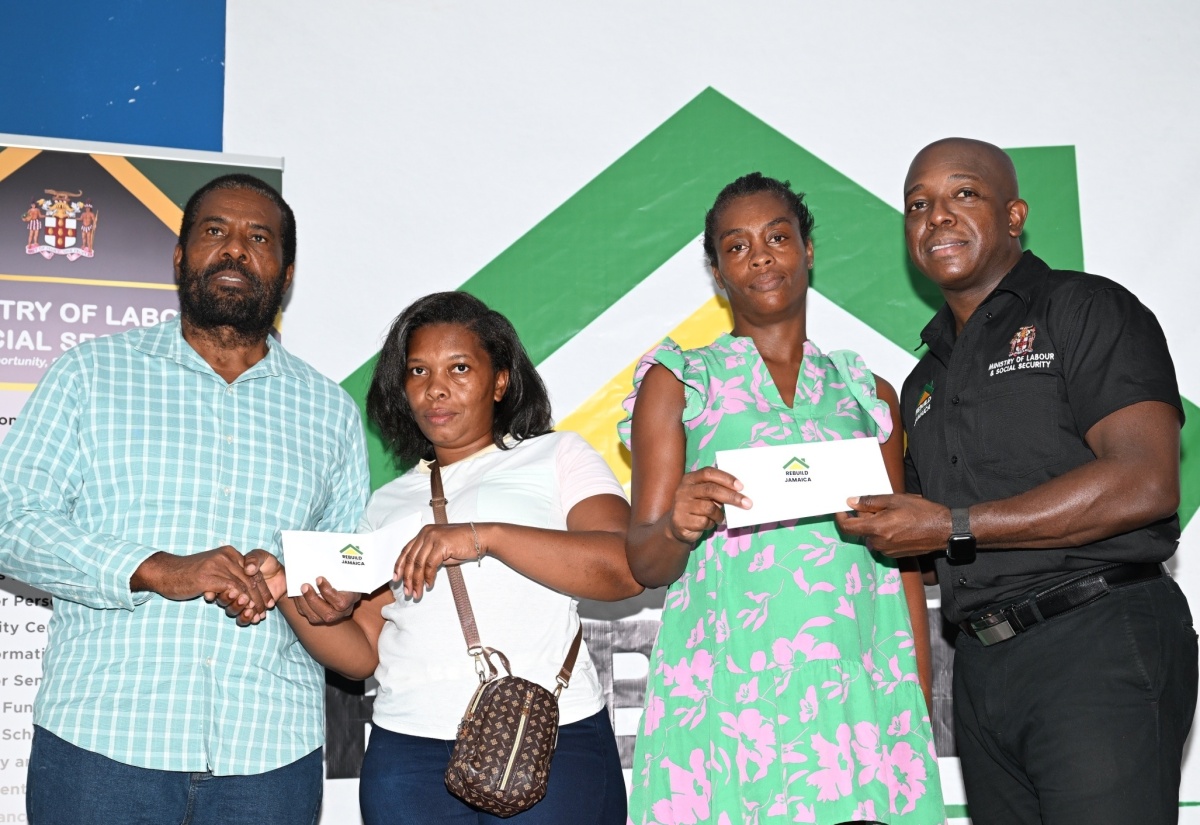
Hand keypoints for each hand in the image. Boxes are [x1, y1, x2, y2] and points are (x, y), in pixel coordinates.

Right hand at [132, 546, 275, 623]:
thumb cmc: (188, 575)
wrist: (165, 573)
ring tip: (257, 615)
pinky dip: (239, 599)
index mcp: (229, 553)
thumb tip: (242, 594)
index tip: (268, 603)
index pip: (253, 572)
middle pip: (251, 579)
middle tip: (265, 613)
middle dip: (260, 598)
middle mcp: (226, 557)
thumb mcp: (212, 571)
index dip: (262, 589)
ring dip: (252, 603)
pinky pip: (230, 589)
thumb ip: (227, 577)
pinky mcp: (208, 577)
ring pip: (242, 586)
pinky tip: (244, 608)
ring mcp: (217, 566)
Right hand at [208, 549, 286, 625]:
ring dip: (239, 611)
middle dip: (232, 601)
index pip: (224, 584)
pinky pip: (243, 618)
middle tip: (243, 600)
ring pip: (232, 610)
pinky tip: (256, 617)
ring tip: (250, 609)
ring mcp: (239, 601)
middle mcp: (232, 590)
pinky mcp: (248, 610)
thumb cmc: (268, 563)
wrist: (282, 575)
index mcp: (230, 576)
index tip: (231, 592)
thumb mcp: (261, 556)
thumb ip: (254, 559)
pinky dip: (248, 619)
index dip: (225, 589)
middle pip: (225, 599)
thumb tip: (248, 569)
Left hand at [292, 577, 361, 624]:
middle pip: (328, 614)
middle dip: (313, 599)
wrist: (344, 585)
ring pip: (315, 617)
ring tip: (300, 588)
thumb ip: (339, 571)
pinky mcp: (318, 618)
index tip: (319, 579)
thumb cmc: (346, 576)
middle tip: (304, 585)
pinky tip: (296, 593)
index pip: (341, 603)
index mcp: (351, 600)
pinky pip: (307, 615)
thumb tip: (326, 559)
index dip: (328, 592)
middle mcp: (342, 613)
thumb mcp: (347, 572)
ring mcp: (330, 617)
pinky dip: (300, 604)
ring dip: (304, 602)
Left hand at [394, 523, 480, 599]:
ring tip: (416, 593)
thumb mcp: (441, 548)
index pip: (406, 550)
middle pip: (411, 559)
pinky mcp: (441, 544)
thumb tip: (418, 574)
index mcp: (423, 533)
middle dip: (407, 578)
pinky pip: (430, 565)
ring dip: (416, 581)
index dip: (399, 566)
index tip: (396, 578)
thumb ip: (428, 556)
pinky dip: (428, 577)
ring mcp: (433, 538)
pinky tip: (429, 585)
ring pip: (419, 564)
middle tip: (407, 591)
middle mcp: (426, 533)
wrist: (480, 537)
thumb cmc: (463, 544)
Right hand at [668, 467, 750, 544]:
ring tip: (720, 518)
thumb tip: (740, 491)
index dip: (725, 478)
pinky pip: (704, 522)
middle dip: (732, 496)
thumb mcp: (704, 495)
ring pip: (709, 508)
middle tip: (747, 503)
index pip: (708, 473)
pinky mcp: (681, 521)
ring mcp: (681, 506)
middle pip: (711, 489)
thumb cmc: (696, 507)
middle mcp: (683, 490)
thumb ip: (716, 490)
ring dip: (720, 514)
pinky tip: (708, 523)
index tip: (741, 486)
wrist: (677, 527)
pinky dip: (710, 524)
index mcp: (689, 479)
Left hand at [833, 494, 949, 557]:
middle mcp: (879, 543)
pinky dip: (884, 532)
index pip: (848, 528)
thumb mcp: (895, 500)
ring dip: (875, 525)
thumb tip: (851, 502)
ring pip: (871, 535)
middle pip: (860, 530)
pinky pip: (881, 542)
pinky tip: (899, 524)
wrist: (943, 530)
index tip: (841, 510)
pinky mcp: (894, 554)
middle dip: (864, 517)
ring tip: (894, 514)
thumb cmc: (922, 513)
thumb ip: (870, 502)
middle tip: (880, 506)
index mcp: (876, 528)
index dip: (841, 518)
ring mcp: (887, 551)